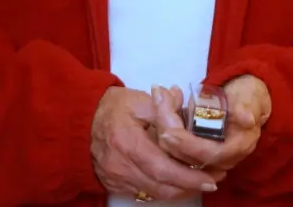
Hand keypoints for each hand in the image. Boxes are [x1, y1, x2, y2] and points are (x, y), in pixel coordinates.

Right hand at [91, 87, 222, 200]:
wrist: (80, 120)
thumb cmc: (110, 107)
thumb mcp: (137, 100)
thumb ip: (163, 105)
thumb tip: (185, 102)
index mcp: (127, 142)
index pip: (162, 167)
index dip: (188, 177)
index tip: (210, 177)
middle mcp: (121, 166)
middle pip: (161, 187)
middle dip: (190, 187)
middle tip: (212, 181)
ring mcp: (116, 178)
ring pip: (154, 193)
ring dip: (179, 190)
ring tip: (199, 182)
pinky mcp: (115, 185)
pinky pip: (144, 193)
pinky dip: (164, 189)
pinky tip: (178, 182)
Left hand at [152, 76, 271, 173]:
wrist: (247, 100)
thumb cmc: (249, 97)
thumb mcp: (251, 98)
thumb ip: (247, 108)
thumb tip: (247, 119)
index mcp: (236, 148)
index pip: (207, 154)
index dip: (187, 145)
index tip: (168, 132)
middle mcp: (221, 159)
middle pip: (187, 156)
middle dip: (168, 133)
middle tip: (157, 102)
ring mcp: (207, 157)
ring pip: (177, 153)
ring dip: (163, 127)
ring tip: (159, 98)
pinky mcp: (196, 151)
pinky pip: (175, 146)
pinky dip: (166, 126)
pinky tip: (161, 103)